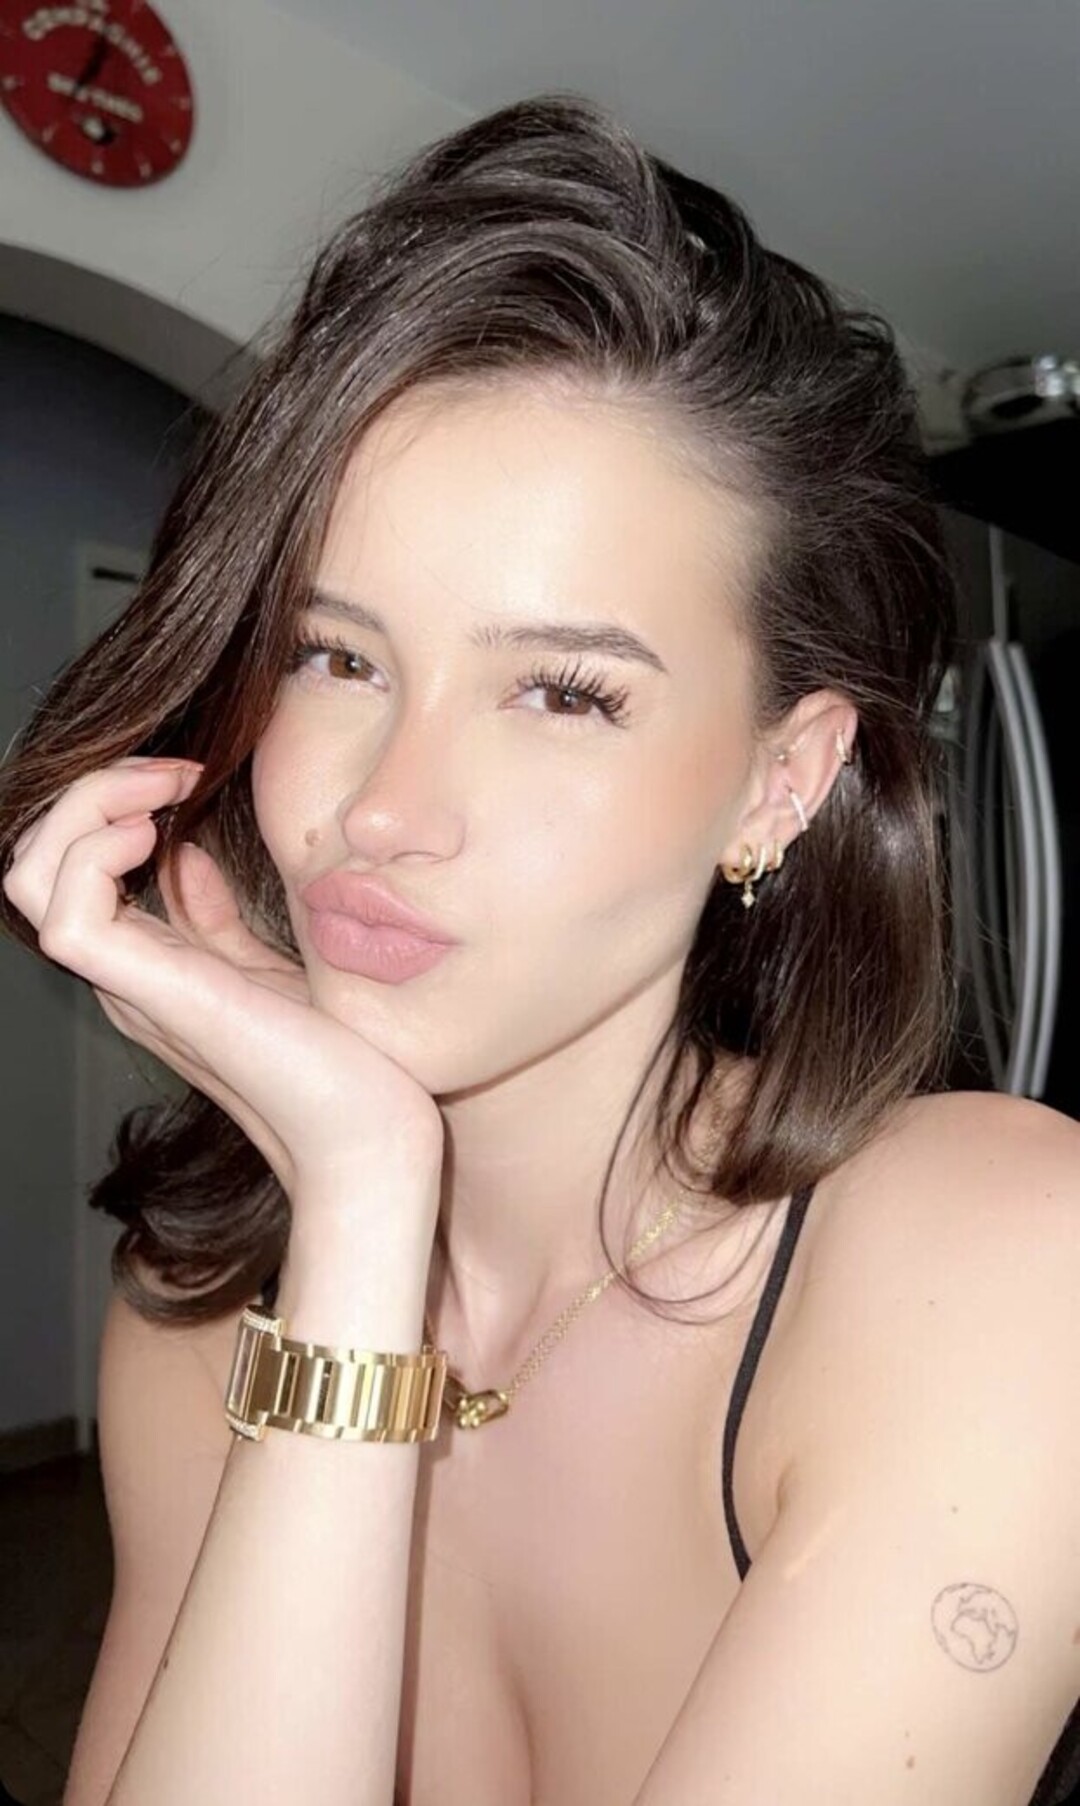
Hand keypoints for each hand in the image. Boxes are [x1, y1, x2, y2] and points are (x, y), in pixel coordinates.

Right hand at [2, 757, 444, 1211]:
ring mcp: (128, 986)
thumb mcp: (268, 967)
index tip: (187, 774)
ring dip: (87, 806)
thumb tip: (191, 856)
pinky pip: (68, 913)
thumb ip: (218, 919)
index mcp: (146, 964)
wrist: (370, 1132)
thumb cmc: (337, 1060)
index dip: (109, 802)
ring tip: (163, 789)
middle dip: (89, 791)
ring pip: (30, 876)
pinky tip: (159, 830)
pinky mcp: (150, 995)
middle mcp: (122, 974)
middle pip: (33, 863)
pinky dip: (96, 850)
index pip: (70, 868)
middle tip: (172, 771)